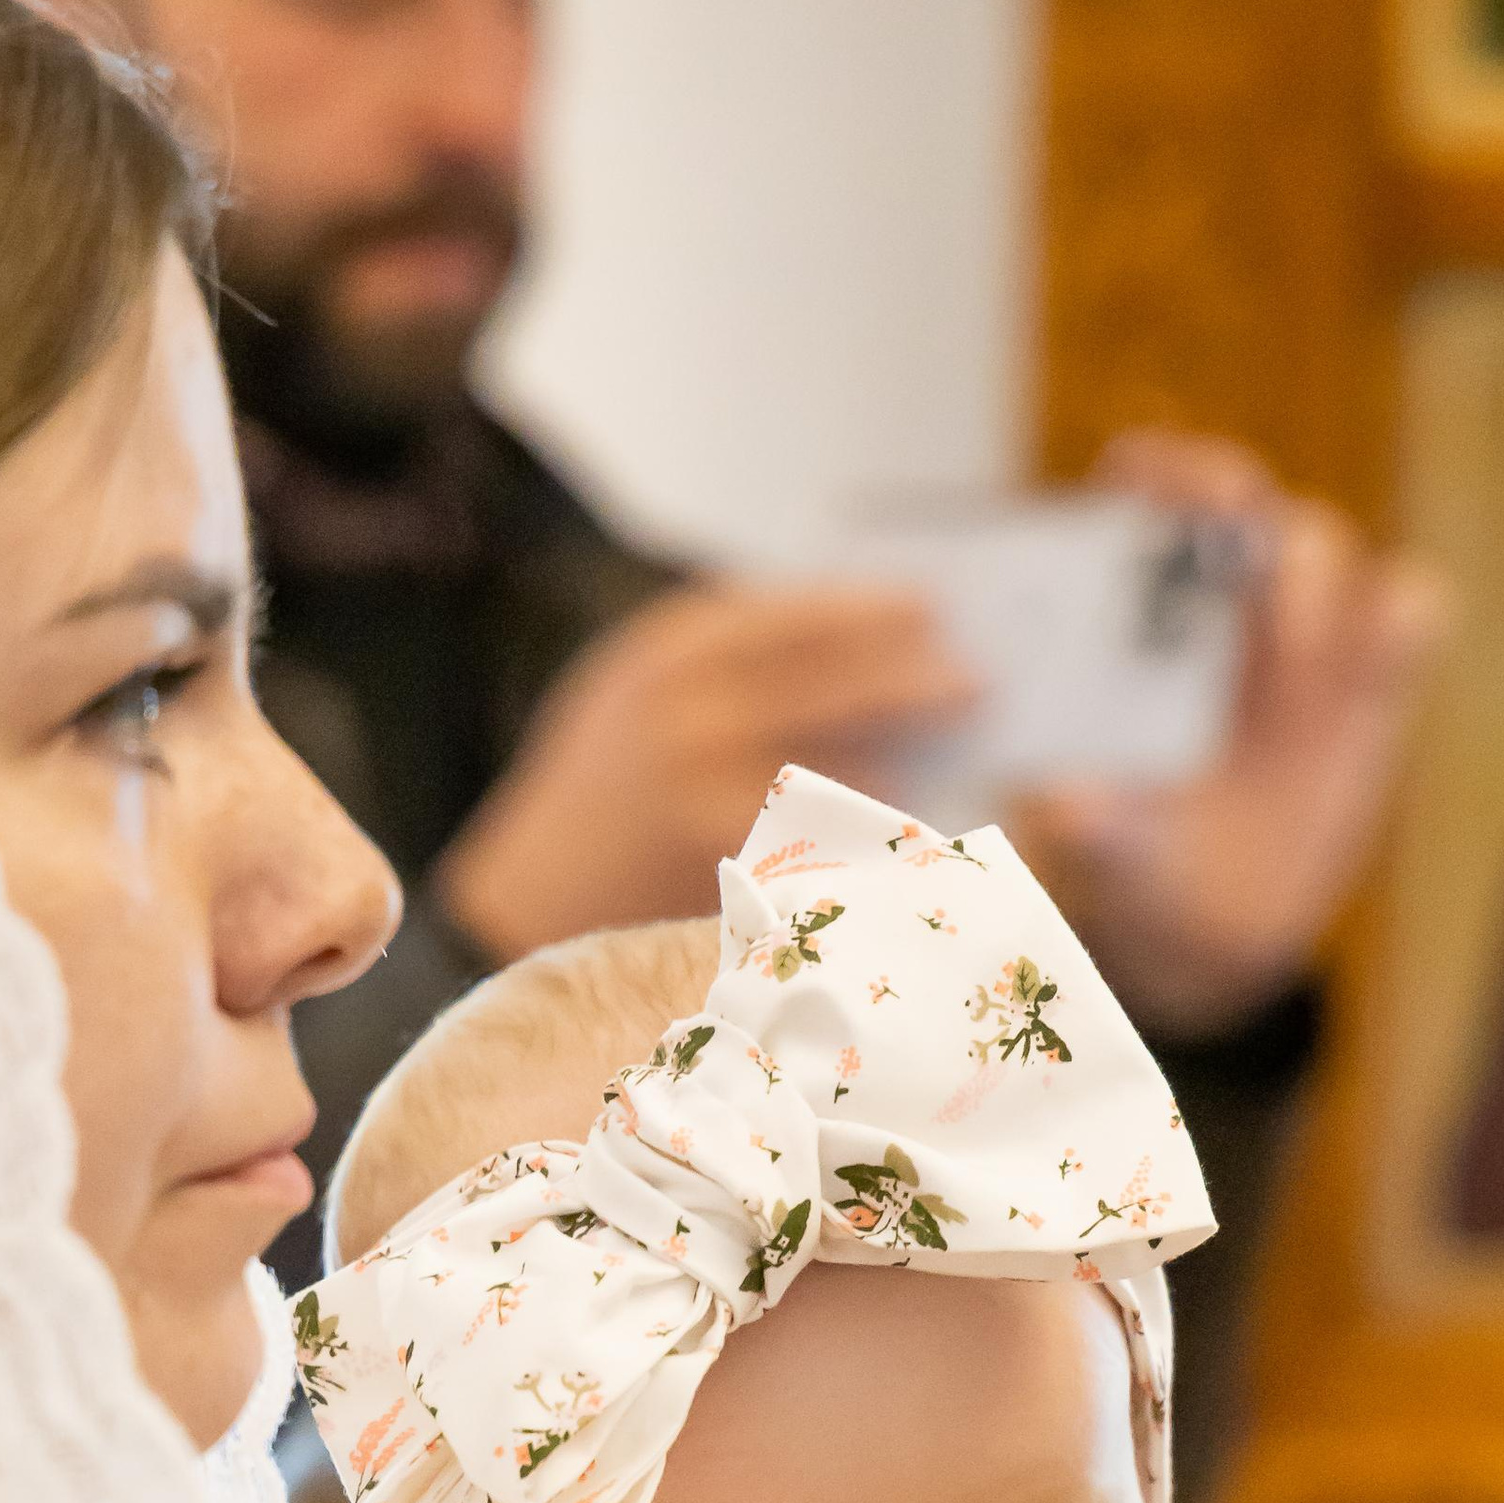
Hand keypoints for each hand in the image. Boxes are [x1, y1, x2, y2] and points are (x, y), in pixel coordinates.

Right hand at [436, 579, 977, 960]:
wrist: (526, 896)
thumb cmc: (604, 783)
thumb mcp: (644, 684)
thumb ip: (737, 653)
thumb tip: (878, 633)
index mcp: (668, 656)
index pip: (800, 615)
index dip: (879, 609)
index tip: (936, 607)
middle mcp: (690, 722)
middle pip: (840, 686)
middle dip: (919, 683)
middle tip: (977, 686)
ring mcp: (711, 803)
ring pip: (848, 771)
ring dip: (910, 761)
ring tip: (954, 754)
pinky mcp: (731, 878)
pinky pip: (830, 846)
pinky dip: (876, 832)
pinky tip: (909, 825)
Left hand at [1009, 431, 1449, 1039]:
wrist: (1212, 930)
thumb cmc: (1130, 867)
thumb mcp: (1102, 854)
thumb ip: (1089, 824)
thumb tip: (1074, 800)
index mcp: (1121, 615)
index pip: (1133, 493)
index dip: (1149, 472)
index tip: (1151, 489)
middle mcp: (1211, 601)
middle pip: (1232, 494)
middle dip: (1228, 491)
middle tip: (1229, 526)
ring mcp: (1297, 632)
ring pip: (1317, 544)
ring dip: (1302, 584)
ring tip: (1289, 666)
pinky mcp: (1370, 678)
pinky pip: (1409, 610)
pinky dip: (1400, 620)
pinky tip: (1370, 673)